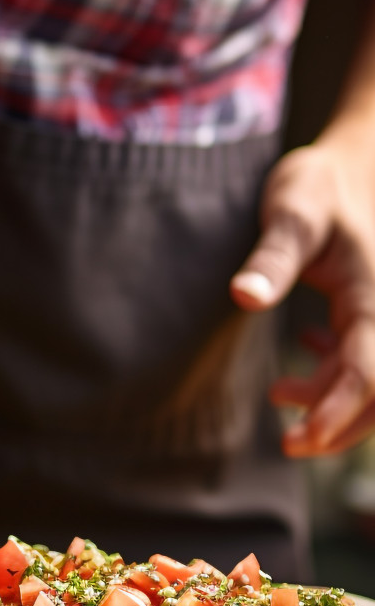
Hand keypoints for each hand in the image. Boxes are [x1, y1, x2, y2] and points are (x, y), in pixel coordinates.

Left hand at [231, 140, 374, 456]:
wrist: (352, 161)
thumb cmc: (318, 182)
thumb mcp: (292, 212)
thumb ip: (273, 256)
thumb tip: (245, 296)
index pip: (369, 373)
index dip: (338, 413)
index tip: (300, 439)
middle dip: (339, 426)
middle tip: (288, 444)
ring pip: (371, 380)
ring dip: (332, 400)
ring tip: (278, 393)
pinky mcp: (370, 310)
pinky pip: (364, 358)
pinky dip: (335, 374)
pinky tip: (301, 360)